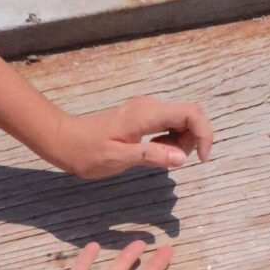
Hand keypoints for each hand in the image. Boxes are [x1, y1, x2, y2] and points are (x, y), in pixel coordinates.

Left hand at [43, 96, 213, 178]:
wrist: (64, 140)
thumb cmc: (87, 152)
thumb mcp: (118, 158)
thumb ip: (151, 156)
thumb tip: (181, 158)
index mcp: (146, 114)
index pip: (190, 113)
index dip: (204, 134)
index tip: (201, 159)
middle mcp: (150, 106)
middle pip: (189, 117)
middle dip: (191, 141)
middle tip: (171, 162)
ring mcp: (146, 110)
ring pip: (180, 121)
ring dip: (180, 143)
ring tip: (159, 159)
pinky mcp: (143, 117)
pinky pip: (168, 125)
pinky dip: (170, 141)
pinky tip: (153, 152)